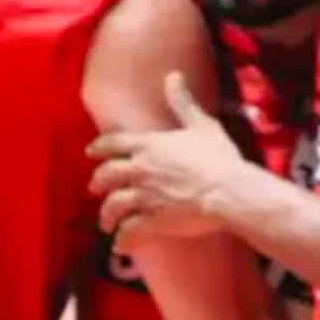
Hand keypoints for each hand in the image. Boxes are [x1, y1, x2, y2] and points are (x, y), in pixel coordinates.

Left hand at [88, 73, 248, 249]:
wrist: (228, 191)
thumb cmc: (218, 157)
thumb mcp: (201, 124)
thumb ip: (182, 101)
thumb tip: (173, 75)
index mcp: (150, 145)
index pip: (114, 143)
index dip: (100, 147)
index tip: (90, 152)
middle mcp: (140, 169)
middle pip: (106, 176)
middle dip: (98, 183)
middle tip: (95, 188)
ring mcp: (144, 196)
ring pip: (113, 206)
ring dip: (106, 215)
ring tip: (106, 223)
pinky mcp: (152, 221)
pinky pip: (129, 233)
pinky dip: (123, 240)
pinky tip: (121, 245)